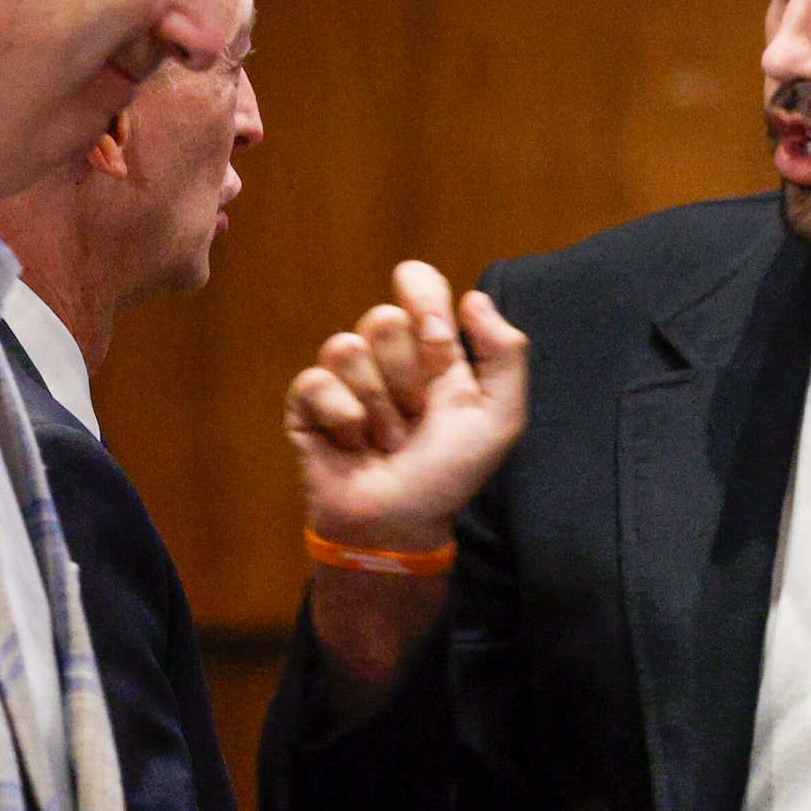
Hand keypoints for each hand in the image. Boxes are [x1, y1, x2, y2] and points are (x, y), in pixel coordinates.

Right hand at [287, 262, 527, 553]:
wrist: (400, 525)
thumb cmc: (450, 473)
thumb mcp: (499, 417)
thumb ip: (504, 353)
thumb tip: (473, 296)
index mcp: (432, 349)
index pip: (419, 285)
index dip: (424, 297)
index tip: (436, 336)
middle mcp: (386, 356)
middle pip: (383, 318)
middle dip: (406, 377)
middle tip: (416, 420)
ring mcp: (344, 377)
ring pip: (346, 348)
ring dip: (376, 407)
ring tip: (386, 440)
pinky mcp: (306, 403)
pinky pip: (316, 382)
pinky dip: (342, 419)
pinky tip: (352, 445)